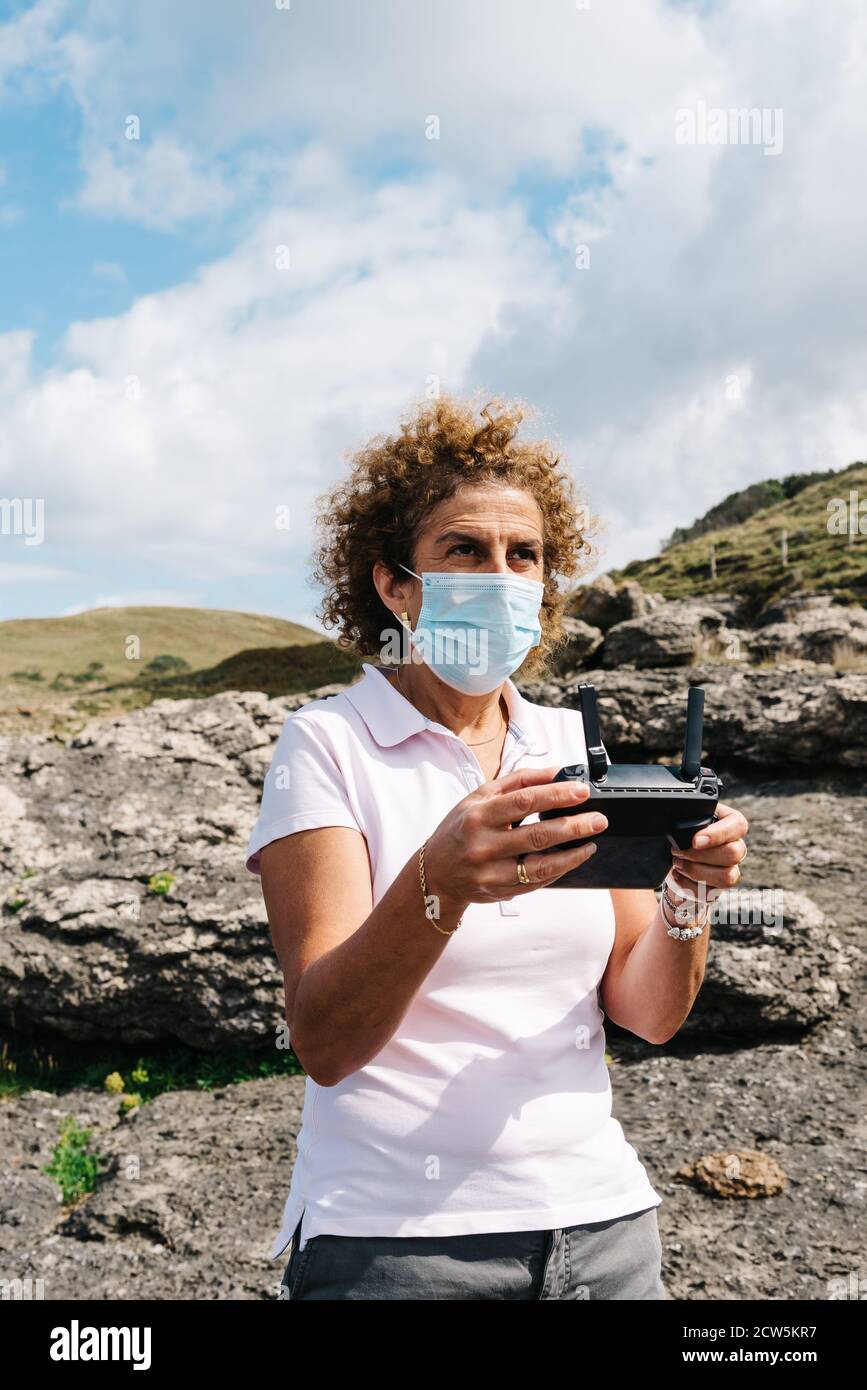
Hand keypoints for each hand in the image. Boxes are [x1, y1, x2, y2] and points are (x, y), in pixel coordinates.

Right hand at [423, 765, 606, 909]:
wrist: (436, 873)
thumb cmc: (460, 828)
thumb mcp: (479, 797)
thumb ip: (517, 781)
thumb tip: (555, 772)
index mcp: (479, 815)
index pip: (524, 801)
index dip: (556, 795)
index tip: (581, 791)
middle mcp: (484, 845)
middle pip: (538, 835)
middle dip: (574, 826)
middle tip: (599, 819)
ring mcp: (492, 872)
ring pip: (541, 866)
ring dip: (572, 855)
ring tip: (591, 843)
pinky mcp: (500, 891)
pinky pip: (537, 882)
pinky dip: (558, 870)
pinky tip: (572, 859)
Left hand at [669, 800, 748, 897]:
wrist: (674, 855)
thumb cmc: (682, 832)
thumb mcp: (685, 818)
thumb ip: (688, 816)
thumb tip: (679, 824)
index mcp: (732, 824)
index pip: (738, 826)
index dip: (718, 834)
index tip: (695, 841)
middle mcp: (737, 847)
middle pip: (734, 853)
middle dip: (700, 855)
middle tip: (677, 852)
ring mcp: (731, 870)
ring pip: (727, 877)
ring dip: (696, 871)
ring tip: (677, 863)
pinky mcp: (718, 889)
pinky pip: (711, 893)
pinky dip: (689, 886)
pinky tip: (678, 875)